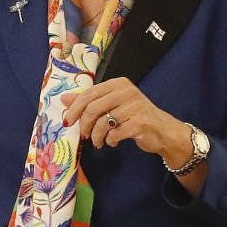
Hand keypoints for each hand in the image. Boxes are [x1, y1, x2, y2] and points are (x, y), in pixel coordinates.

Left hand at [62, 76, 195, 164]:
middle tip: (84, 135)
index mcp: (118, 84)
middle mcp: (126, 92)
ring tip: (99, 142)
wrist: (163, 131)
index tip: (67, 122)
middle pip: (93, 108)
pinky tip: (113, 142)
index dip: (74, 109)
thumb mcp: (112, 104)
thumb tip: (64, 99)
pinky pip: (114, 135)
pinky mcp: (139, 123)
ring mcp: (134, 107)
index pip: (89, 94)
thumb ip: (89, 101)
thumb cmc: (135, 116)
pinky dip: (110, 141)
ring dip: (97, 137)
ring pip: (102, 123)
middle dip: (84, 125)